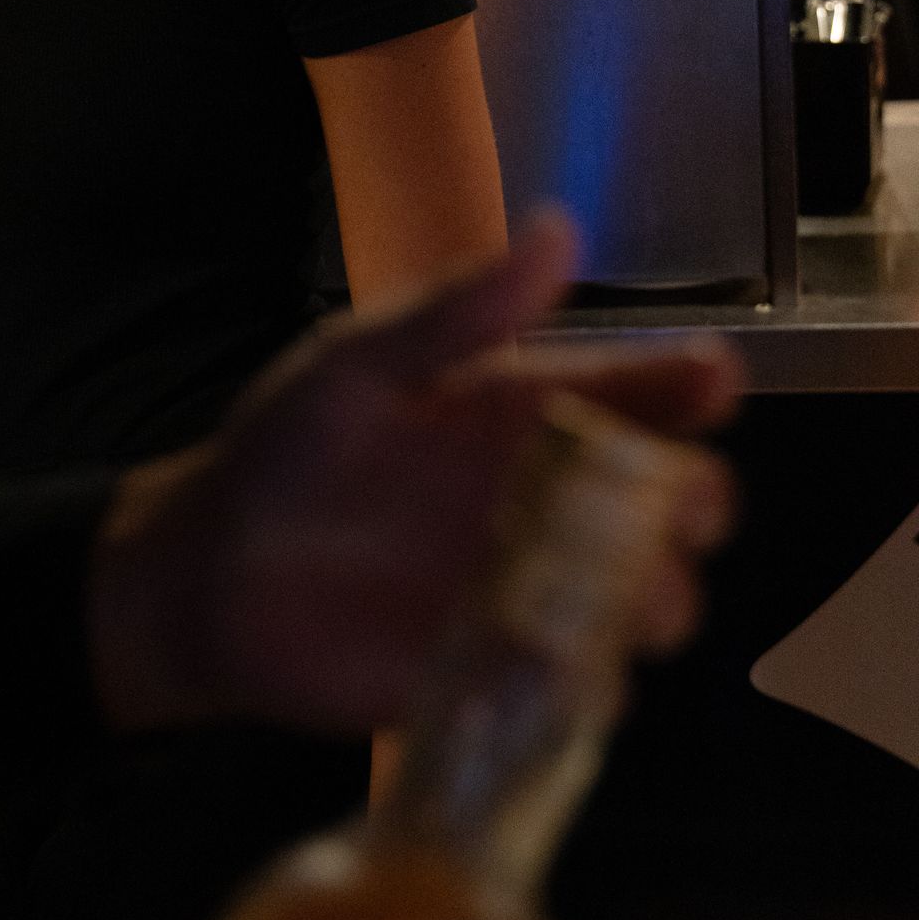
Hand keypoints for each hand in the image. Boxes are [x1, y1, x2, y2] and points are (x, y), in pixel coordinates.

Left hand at [91, 215, 740, 735]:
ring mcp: (534, 592)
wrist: (208, 574)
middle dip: (696, 504)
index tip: (712, 381)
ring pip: (647, 602)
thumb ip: (458, 313)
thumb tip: (560, 228)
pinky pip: (583, 691)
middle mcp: (550, 501)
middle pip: (671, 503)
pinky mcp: (504, 674)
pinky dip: (593, 685)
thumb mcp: (359, 365)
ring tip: (627, 598)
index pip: (637, 393)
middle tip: (680, 507)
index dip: (688, 384)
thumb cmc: (285, 450)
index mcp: (524, 412)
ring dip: (655, 601)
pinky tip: (569, 669)